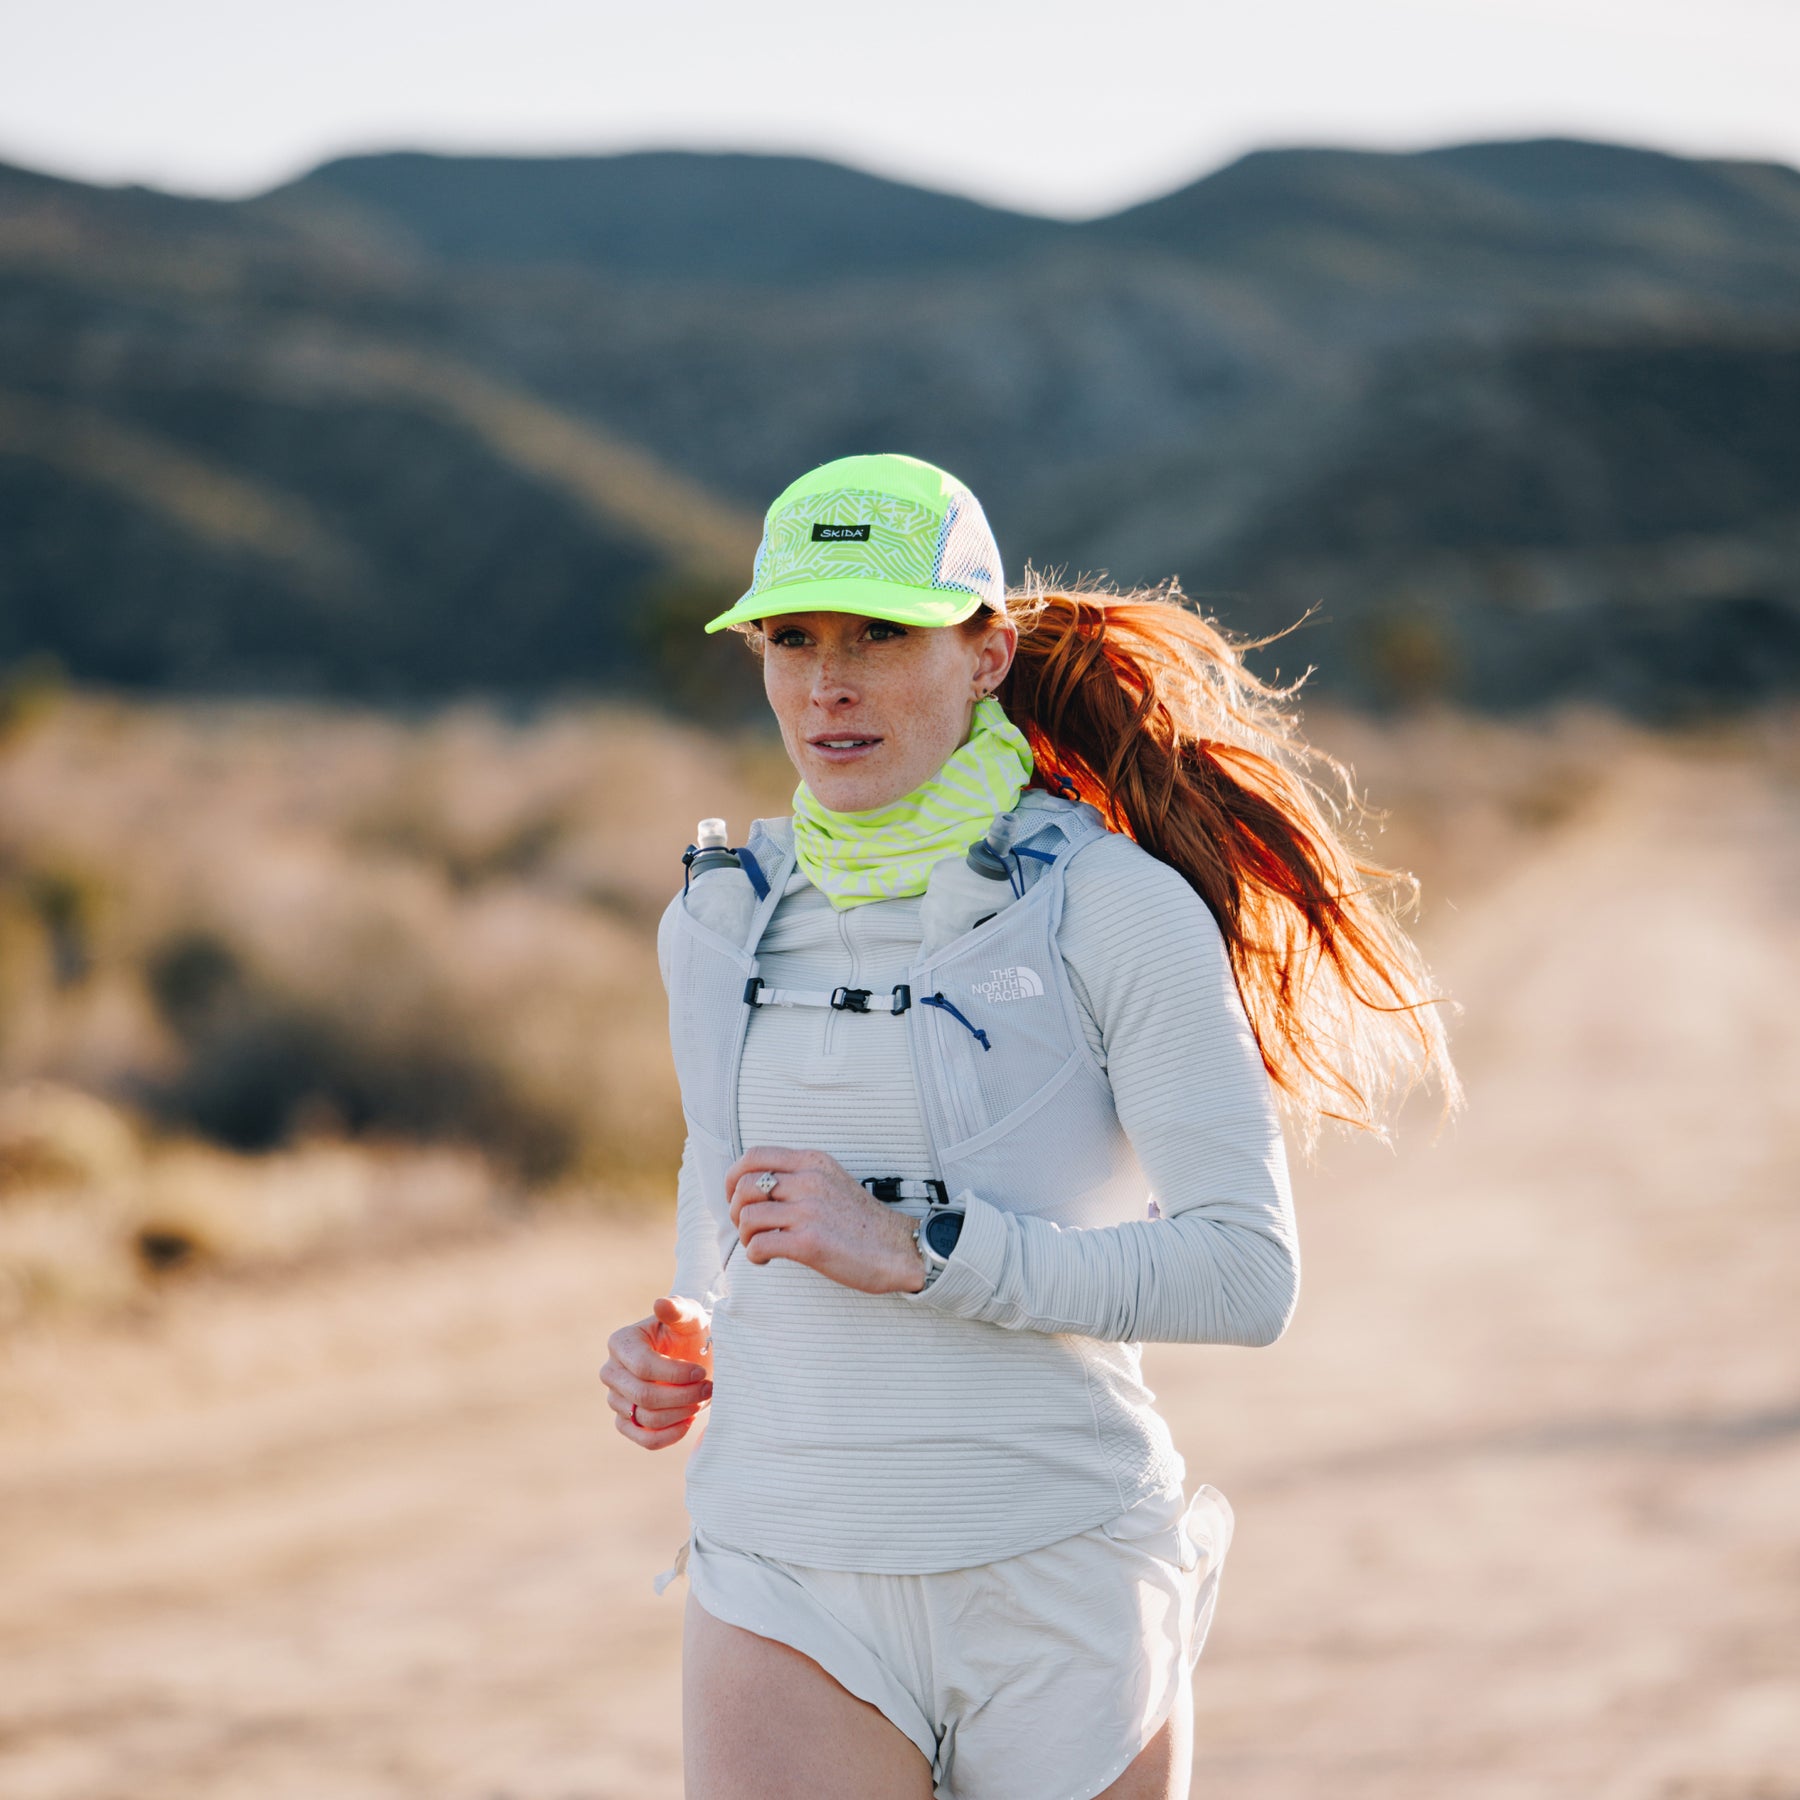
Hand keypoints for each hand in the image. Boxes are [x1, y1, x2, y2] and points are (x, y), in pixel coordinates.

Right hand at [602, 1296, 712, 1449]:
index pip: (643, 1367)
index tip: (702, 1373)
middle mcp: (611, 1372)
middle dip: (682, 1396)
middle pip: (643, 1396)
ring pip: (646, 1419)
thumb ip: (678, 1310)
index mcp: (621, 1343)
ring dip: (681, 1413)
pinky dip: (670, 1435)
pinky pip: (644, 1439)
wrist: (693, 1354)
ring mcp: (616, 1399)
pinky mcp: (626, 1422)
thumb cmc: (690, 1332)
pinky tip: (689, 1421)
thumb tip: (661, 1304)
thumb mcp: (689, 1317)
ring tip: (701, 1400)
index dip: (676, 1374)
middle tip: (709, 1389)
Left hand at [726, 1147, 924, 1294]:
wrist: (899, 1249)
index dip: (733, 1176)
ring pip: (747, 1216)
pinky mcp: (809, 1242)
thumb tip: (757, 1186)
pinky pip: (759, 1245)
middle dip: (735, 1209)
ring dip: (745, 1236)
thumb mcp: (832, 1181)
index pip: (755, 1155)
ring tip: (760, 1245)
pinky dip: (755, 1255)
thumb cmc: (862, 1222)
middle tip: (748, 1227)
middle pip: (744, 1185)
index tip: (734, 1196)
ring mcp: (808, 1210)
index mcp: (813, 1161)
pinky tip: (768, 1260)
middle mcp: (809, 1180)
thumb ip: (800, 1176)